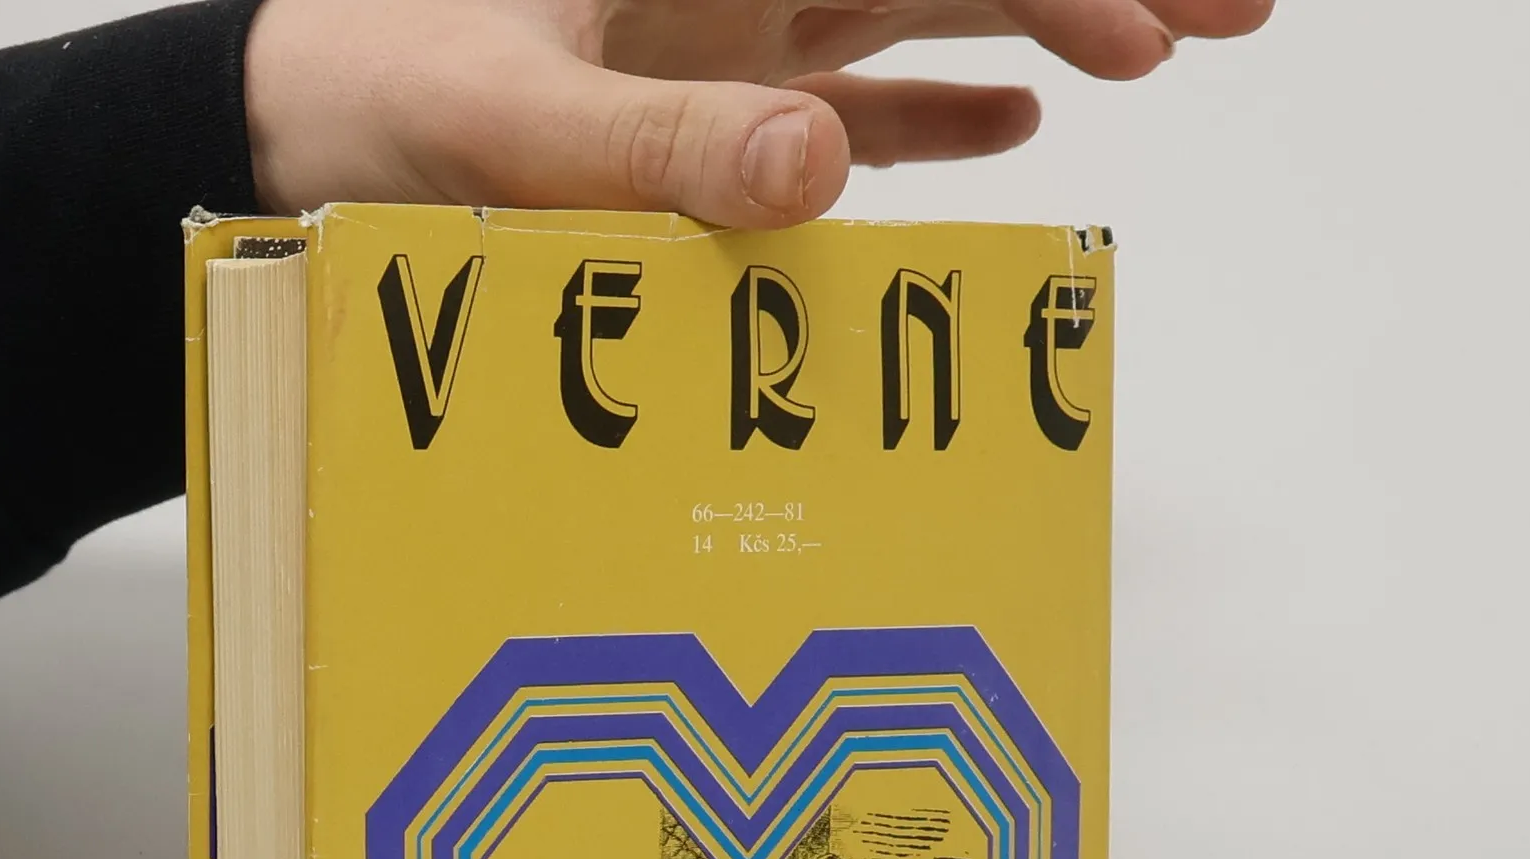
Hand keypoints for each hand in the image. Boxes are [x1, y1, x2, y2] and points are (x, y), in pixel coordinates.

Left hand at [244, 0, 1272, 226]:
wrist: (291, 130)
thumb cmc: (374, 94)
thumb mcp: (509, 123)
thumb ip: (658, 147)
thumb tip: (820, 171)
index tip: (1169, 3)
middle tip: (1238, 5)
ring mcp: (733, 33)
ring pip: (928, 4)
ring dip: (1046, 18)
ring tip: (1162, 51)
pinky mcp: (707, 107)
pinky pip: (847, 97)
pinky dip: (927, 108)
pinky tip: (1009, 124)